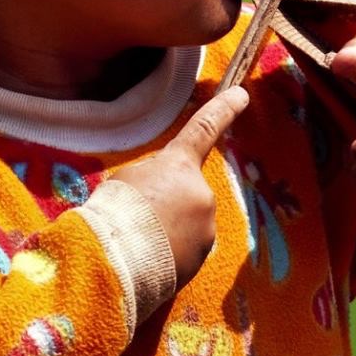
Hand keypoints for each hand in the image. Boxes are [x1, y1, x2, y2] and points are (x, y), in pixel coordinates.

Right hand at [112, 86, 249, 286]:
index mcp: (180, 165)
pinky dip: (168, 254)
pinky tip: (146, 260)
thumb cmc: (114, 213)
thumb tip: (166, 196)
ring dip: (167, 232)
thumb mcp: (128, 179)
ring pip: (187, 225)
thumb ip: (155, 179)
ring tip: (137, 242)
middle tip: (137, 218)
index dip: (223, 109)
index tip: (242, 94)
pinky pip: (185, 251)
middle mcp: (202, 194)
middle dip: (168, 205)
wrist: (113, 261)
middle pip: (186, 194)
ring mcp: (205, 229)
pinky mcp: (202, 258)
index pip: (204, 129)